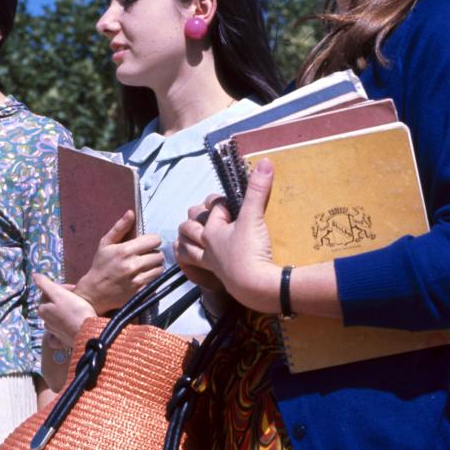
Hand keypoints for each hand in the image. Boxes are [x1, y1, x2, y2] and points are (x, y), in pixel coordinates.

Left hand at [34, 273, 95, 347]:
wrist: (89, 333)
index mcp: (42, 310)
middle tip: (77, 296)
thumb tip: (34, 275)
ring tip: (77, 309)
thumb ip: (45, 283)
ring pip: (56, 318)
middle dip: (63, 299)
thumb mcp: (59, 293)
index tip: (74, 288)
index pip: (48, 293)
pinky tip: (65, 328)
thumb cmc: (75, 311)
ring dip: (64, 311)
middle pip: (52, 305)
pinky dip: (60, 330)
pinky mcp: (62, 342)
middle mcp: (45, 322)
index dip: (61, 288)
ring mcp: (54, 333)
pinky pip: (58, 334)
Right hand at [73, 210, 164, 312]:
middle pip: (159, 255)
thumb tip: (131, 212)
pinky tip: (143, 276)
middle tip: (144, 256)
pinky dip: (152, 277)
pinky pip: (156, 280)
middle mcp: (133, 265)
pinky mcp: (140, 291)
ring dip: (155, 266)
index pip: (154, 240)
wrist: (95, 292)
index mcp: (125, 250)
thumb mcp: (105, 243)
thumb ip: (120, 227)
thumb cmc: (101, 265)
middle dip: (153, 254)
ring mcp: (137, 280)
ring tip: (145, 266)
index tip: (146, 244)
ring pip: (160, 268)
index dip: (152, 241)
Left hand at [174, 160, 279, 313]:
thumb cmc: (250, 251)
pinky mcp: (218, 277)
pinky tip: (190, 263)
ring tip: (184, 237)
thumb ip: (258, 190)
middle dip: (193, 219)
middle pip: (190, 228)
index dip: (218, 201)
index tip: (229, 200)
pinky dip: (190, 264)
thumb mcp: (254, 217)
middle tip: (203, 214)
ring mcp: (210, 263)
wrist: (256, 287)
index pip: (211, 208)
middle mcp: (206, 246)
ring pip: (187, 250)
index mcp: (212, 230)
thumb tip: (265, 161)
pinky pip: (197, 269)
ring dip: (184, 242)